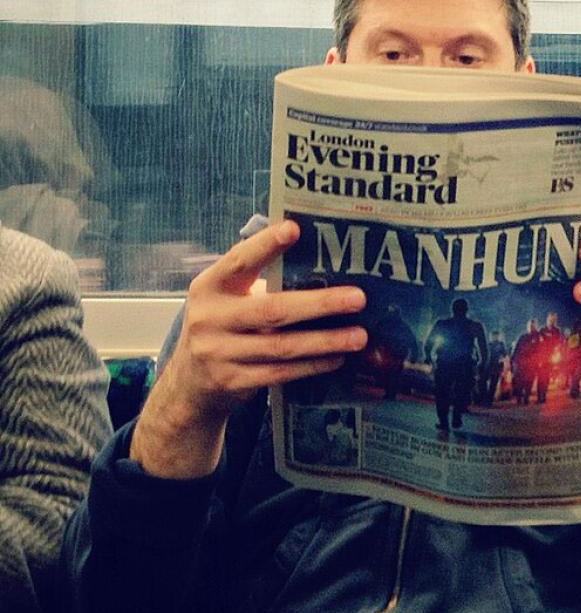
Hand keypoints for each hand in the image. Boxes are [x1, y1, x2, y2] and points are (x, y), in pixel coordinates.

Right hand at [130, 220, 367, 478]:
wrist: (189, 383)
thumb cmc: (222, 327)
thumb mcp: (226, 299)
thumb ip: (257, 281)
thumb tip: (320, 264)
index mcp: (209, 287)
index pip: (239, 262)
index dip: (264, 245)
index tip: (294, 229)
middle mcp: (210, 318)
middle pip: (272, 310)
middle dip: (320, 304)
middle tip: (358, 298)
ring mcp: (219, 353)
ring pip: (282, 346)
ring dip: (325, 341)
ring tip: (359, 336)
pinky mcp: (233, 382)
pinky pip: (281, 373)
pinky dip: (312, 365)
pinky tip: (337, 358)